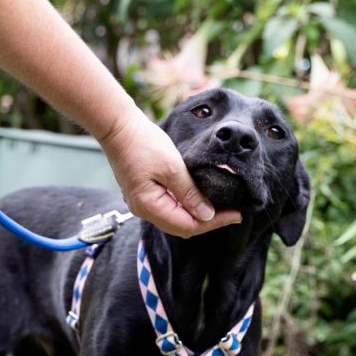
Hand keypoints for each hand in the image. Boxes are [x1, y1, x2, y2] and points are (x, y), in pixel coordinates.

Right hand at [99, 108, 241, 237]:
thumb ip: (190, 193)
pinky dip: (186, 207)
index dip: (214, 222)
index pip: (188, 225)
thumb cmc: (144, 144)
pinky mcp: (143, 194)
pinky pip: (169, 208)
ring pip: (175, 219)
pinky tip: (200, 199)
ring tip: (221, 207)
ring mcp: (142, 203)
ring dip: (197, 215)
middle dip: (208, 221)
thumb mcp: (172, 167)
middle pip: (182, 226)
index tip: (237, 214)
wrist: (119, 128)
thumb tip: (207, 215)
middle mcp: (144, 210)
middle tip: (233, 212)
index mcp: (149, 206)